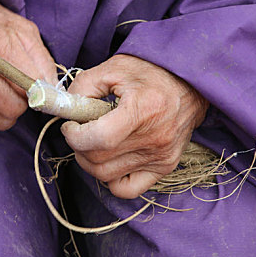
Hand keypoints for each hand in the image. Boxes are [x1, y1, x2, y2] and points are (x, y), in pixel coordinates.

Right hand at [0, 0, 56, 133]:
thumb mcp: (25, 32)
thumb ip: (43, 62)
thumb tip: (55, 92)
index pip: (29, 86)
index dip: (40, 92)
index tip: (40, 91)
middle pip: (14, 108)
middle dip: (22, 102)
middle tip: (16, 88)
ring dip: (6, 111)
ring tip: (1, 90)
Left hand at [61, 54, 208, 198]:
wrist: (190, 81)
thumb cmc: (151, 71)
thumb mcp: (113, 68)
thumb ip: (83, 87)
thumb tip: (65, 109)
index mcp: (143, 110)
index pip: (100, 139)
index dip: (75, 136)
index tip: (69, 126)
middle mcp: (155, 139)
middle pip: (99, 161)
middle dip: (79, 147)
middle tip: (79, 130)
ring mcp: (162, 156)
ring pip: (107, 176)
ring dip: (90, 162)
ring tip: (93, 142)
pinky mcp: (165, 166)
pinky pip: (128, 189)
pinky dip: (111, 179)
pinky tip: (110, 158)